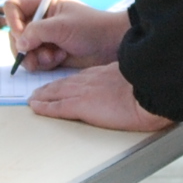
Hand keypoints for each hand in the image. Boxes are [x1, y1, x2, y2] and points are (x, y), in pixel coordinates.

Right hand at [8, 0, 125, 71]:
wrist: (111, 46)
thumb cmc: (91, 28)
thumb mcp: (61, 26)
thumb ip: (36, 32)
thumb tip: (19, 44)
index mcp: (43, 3)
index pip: (13, 7)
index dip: (12, 21)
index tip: (21, 35)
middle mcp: (40, 19)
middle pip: (14, 32)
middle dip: (23, 46)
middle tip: (33, 55)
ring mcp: (43, 37)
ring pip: (22, 49)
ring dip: (35, 56)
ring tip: (53, 57)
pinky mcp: (48, 53)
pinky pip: (34, 60)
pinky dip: (43, 63)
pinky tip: (59, 59)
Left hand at [26, 63, 169, 131]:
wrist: (149, 92)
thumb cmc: (147, 87)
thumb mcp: (134, 78)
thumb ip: (126, 82)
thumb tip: (131, 89)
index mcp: (103, 74)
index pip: (80, 78)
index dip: (68, 81)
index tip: (61, 84)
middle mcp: (89, 81)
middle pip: (64, 84)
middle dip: (50, 88)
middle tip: (39, 91)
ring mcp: (83, 93)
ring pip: (56, 93)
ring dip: (43, 96)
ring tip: (33, 99)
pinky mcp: (80, 106)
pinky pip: (56, 107)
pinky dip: (44, 107)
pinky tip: (35, 107)